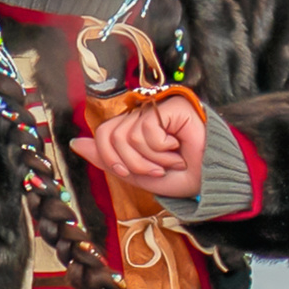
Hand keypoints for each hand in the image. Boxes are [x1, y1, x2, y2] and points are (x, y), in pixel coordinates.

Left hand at [70, 94, 205, 199]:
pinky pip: (146, 130)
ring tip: (170, 162)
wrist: (212, 182)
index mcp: (133, 127)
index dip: (110, 158)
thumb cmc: (182, 178)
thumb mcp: (137, 175)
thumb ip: (107, 159)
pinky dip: (161, 149)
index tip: (130, 172)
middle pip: (111, 136)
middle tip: (156, 171)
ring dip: (150, 159)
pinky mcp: (171, 107)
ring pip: (128, 135)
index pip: (103, 134)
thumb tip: (76, 143)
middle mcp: (143, 114)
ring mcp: (158, 108)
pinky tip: (178, 150)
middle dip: (132, 163)